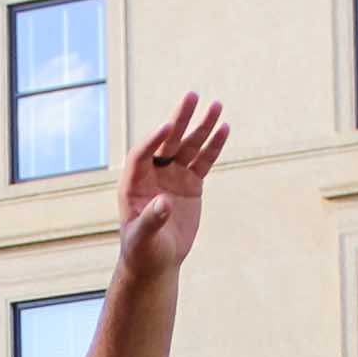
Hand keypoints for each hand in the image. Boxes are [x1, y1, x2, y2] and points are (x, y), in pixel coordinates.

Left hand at [113, 94, 230, 280]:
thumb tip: (164, 202)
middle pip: (167, 140)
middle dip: (180, 119)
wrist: (157, 260)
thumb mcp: (143, 238)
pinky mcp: (191, 183)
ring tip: (216, 106)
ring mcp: (173, 175)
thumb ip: (152, 220)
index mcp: (133, 183)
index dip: (153, 140)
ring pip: (188, 146)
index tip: (167, 127)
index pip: (142, 153)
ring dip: (202, 127)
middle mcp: (153, 173)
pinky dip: (213, 146)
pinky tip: (224, 128)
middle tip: (192, 96)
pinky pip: (203, 160)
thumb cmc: (143, 250)